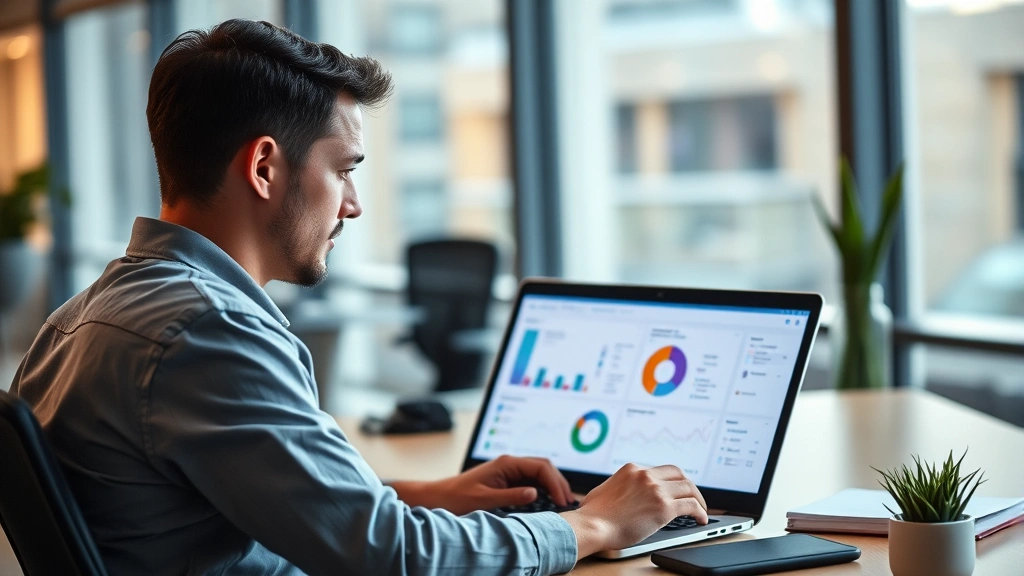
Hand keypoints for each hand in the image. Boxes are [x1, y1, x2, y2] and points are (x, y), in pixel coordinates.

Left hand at [390, 455, 574, 515]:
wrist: (438, 497)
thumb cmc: (456, 498)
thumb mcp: (484, 500)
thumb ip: (511, 496)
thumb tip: (535, 493)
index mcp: (506, 463)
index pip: (541, 466)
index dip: (555, 483)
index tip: (561, 501)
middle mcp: (510, 464)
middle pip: (544, 467)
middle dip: (558, 483)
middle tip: (567, 503)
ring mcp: (509, 471)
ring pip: (539, 474)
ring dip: (552, 486)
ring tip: (562, 504)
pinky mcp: (507, 480)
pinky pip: (531, 482)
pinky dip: (543, 491)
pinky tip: (548, 503)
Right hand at [560, 463, 706, 559]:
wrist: (592, 525)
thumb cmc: (593, 514)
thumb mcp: (605, 489)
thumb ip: (619, 487)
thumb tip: (622, 494)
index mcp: (632, 469)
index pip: (660, 470)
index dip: (672, 480)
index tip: (676, 489)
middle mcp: (646, 475)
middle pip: (679, 474)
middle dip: (688, 485)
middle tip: (693, 496)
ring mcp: (656, 490)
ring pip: (689, 488)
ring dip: (699, 498)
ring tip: (701, 510)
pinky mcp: (664, 508)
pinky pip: (691, 506)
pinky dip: (700, 512)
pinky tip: (701, 519)